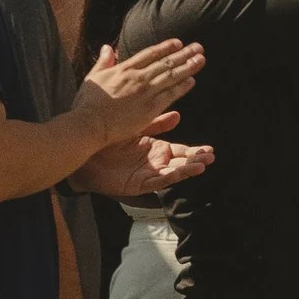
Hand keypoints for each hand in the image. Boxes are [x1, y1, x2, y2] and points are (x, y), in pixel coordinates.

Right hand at [74, 38, 204, 152]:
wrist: (89, 125)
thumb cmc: (87, 104)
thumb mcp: (93, 77)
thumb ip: (103, 62)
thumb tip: (108, 47)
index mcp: (124, 69)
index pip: (150, 54)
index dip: (166, 48)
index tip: (179, 43)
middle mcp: (137, 78)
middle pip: (165, 62)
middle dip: (184, 54)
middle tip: (199, 47)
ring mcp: (145, 93)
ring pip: (171, 76)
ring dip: (188, 66)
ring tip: (201, 59)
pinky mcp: (149, 109)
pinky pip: (170, 95)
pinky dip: (182, 87)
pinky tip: (192, 81)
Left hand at [74, 129, 214, 196]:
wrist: (87, 152)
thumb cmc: (109, 140)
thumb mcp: (137, 128)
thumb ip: (157, 124)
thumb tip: (178, 114)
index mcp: (156, 150)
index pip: (180, 151)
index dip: (195, 151)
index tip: (211, 149)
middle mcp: (155, 163)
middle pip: (180, 163)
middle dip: (196, 161)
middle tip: (211, 157)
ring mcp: (148, 174)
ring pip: (173, 173)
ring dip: (188, 170)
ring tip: (203, 164)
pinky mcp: (138, 184)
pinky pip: (158, 181)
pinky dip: (173, 177)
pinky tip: (184, 172)